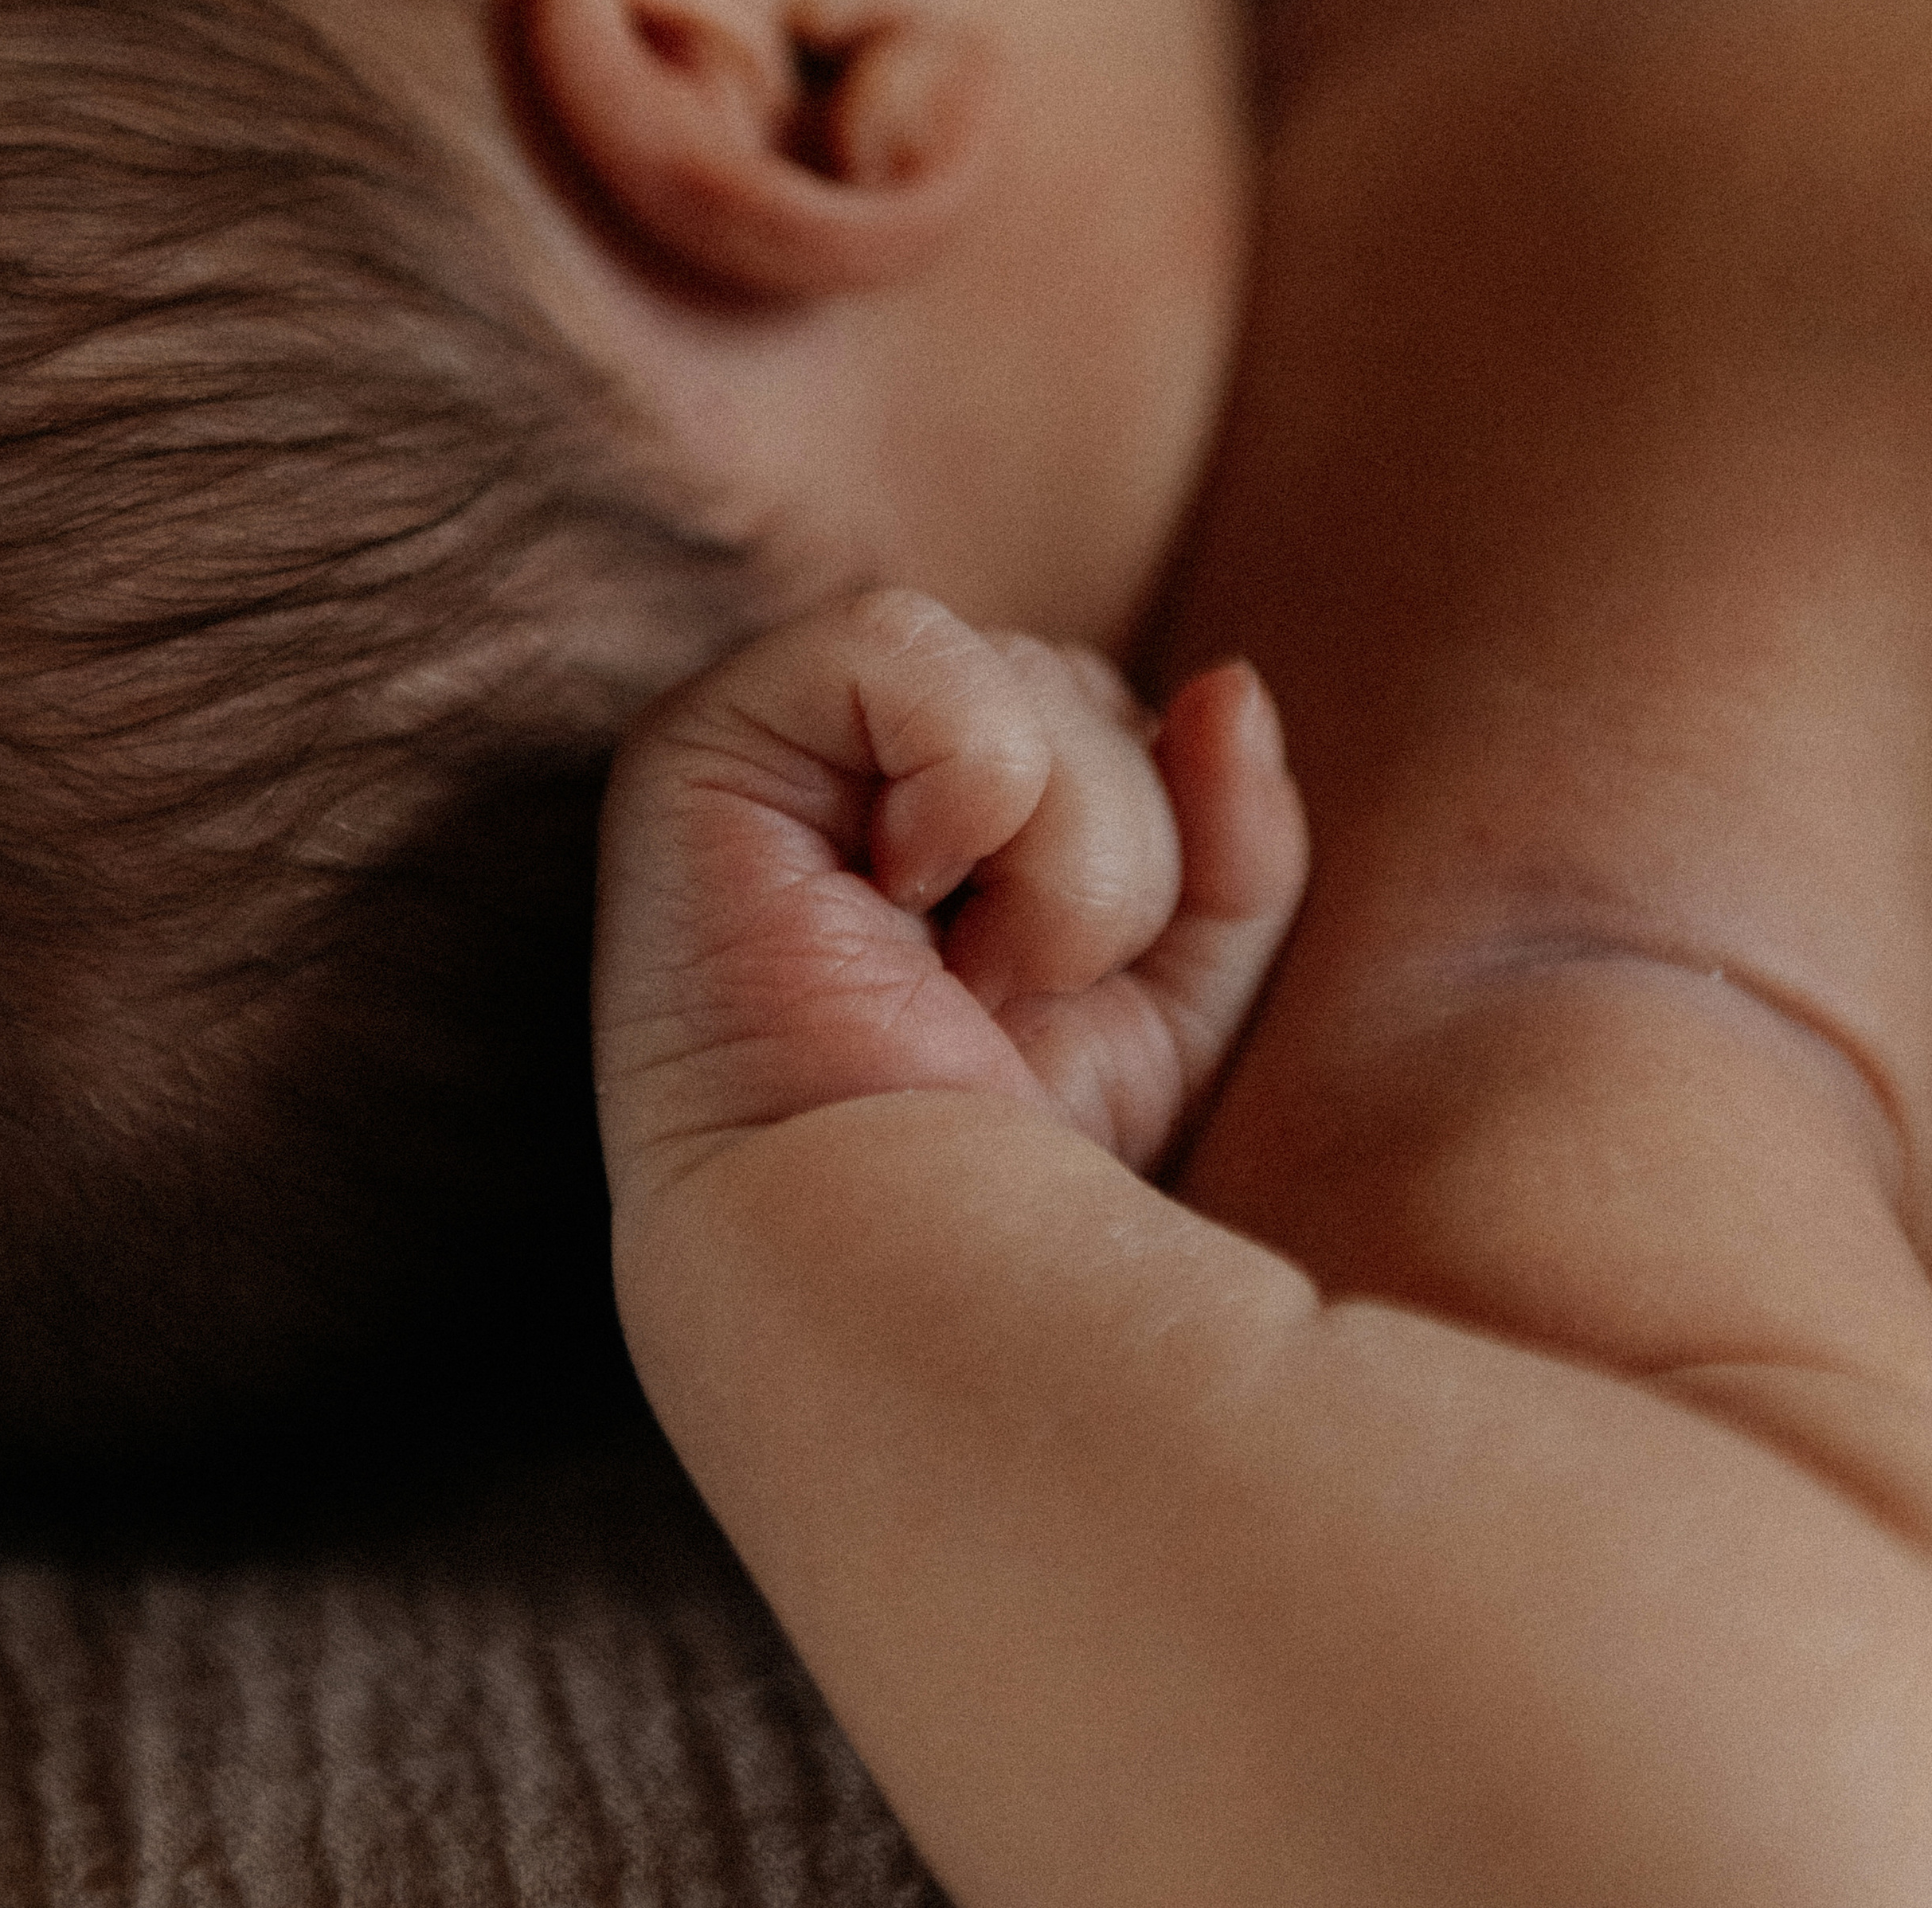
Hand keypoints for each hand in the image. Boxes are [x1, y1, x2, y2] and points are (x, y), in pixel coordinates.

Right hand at [592, 587, 1305, 1233]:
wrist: (896, 1286)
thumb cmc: (1017, 1167)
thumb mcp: (1173, 994)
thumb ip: (1228, 841)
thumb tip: (1232, 685)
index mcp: (933, 806)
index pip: (1110, 715)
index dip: (1150, 848)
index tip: (1059, 999)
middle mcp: (839, 761)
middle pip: (1078, 685)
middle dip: (1110, 861)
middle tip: (1002, 1001)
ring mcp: (758, 745)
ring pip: (1021, 670)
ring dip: (1056, 857)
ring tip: (960, 979)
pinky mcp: (699, 745)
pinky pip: (910, 644)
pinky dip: (965, 782)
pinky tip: (899, 899)